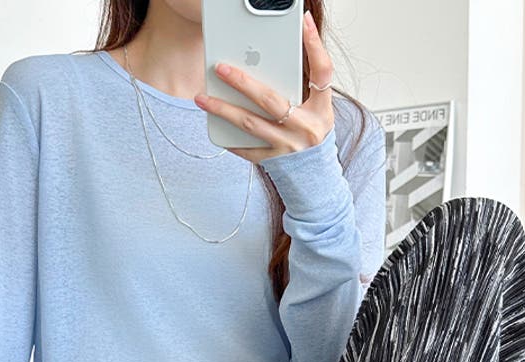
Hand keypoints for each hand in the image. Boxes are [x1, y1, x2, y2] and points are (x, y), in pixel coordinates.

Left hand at [194, 9, 334, 164]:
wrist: (315, 178)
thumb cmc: (311, 135)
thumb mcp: (317, 110)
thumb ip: (302, 86)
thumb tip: (273, 58)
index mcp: (321, 109)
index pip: (322, 72)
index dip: (314, 46)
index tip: (303, 21)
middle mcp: (306, 127)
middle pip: (270, 99)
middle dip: (242, 82)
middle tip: (220, 68)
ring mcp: (288, 146)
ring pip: (250, 123)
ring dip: (223, 109)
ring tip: (202, 98)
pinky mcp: (273, 161)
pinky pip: (246, 148)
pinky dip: (229, 137)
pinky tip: (213, 123)